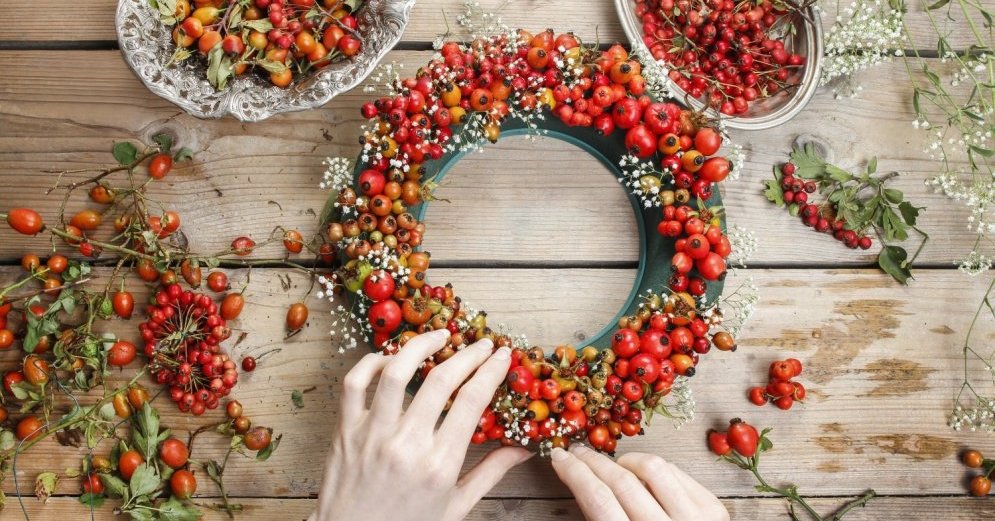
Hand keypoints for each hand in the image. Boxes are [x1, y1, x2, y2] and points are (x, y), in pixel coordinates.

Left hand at [310, 329, 533, 520]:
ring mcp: (372, 434)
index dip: (490, 371)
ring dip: (420, 346)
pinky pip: (354, 383)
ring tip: (439, 335)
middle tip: (480, 344)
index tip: (501, 356)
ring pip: (395, 372)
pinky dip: (372, 363)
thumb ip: (490, 473)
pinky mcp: (345, 430)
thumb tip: (523, 449)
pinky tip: (390, 358)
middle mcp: (406, 444)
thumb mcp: (456, 507)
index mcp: (439, 464)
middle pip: (441, 380)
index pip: (471, 401)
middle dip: (468, 354)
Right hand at [551, 445, 728, 520]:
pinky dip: (651, 467)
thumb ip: (599, 518)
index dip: (575, 474)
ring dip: (624, 461)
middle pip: (621, 482)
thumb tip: (579, 479)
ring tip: (614, 466)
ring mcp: (696, 519)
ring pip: (651, 468)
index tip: (560, 457)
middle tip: (577, 451)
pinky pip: (675, 471)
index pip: (599, 501)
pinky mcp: (713, 509)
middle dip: (592, 461)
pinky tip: (641, 473)